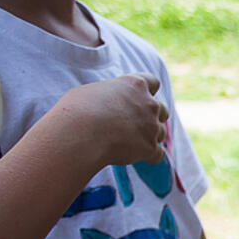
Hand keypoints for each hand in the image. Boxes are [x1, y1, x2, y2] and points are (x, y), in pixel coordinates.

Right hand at [55, 73, 169, 167]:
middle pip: (162, 110)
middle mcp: (148, 104)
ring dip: (148, 137)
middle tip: (133, 124)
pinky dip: (149, 157)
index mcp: (135, 85)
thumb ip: (110, 96)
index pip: (152, 82)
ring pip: (161, 133)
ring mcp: (152, 127)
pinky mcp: (150, 148)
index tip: (139, 98)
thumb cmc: (77, 111)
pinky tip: (135, 157)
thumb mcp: (91, 92)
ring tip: (125, 142)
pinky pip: (158, 155)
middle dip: (151, 117)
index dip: (148, 91)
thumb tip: (109, 105)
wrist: (79, 135)